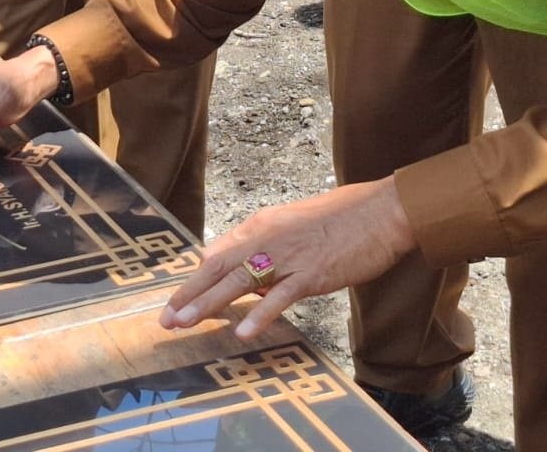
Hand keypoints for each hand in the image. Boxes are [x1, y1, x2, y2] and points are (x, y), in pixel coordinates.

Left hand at [159, 178, 415, 340]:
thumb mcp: (294, 229)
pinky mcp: (312, 274)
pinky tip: (242, 332)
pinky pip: (281, 297)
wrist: (380, 212)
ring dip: (208, 304)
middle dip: (189, 294)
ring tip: (184, 324)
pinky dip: (260, 315)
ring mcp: (288, 257)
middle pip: (218, 267)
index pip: (218, 254)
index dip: (196, 279)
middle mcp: (266, 238)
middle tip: (166, 319)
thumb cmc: (342, 221)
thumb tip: (253, 285)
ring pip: (239, 282)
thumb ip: (270, 252)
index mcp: (261, 226)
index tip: (177, 299)